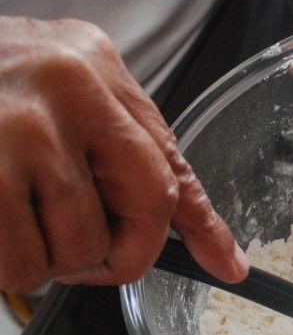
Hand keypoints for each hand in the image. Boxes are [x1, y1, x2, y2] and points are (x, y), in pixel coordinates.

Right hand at [0, 17, 248, 292]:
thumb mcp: (59, 91)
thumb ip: (123, 146)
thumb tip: (188, 225)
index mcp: (94, 68)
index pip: (170, 165)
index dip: (203, 226)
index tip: (228, 267)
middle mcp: (65, 87)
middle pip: (140, 213)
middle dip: (114, 257)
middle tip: (79, 258)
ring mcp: (14, 127)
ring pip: (72, 248)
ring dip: (43, 261)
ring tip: (8, 221)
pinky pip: (14, 262)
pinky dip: (4, 266)